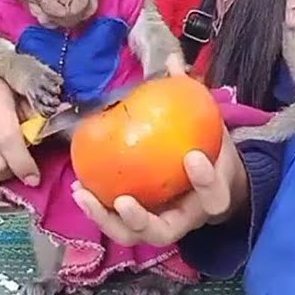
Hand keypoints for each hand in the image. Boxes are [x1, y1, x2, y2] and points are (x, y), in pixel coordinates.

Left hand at [68, 54, 248, 245]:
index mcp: (213, 197)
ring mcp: (161, 225)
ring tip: (83, 193)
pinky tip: (79, 188)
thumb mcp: (209, 126)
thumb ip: (191, 98)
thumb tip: (172, 58)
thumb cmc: (210, 152)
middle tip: (123, 200)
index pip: (214, 195)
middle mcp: (186, 218)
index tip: (193, 157)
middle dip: (141, 220)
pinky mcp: (139, 225)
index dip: (205, 180)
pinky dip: (96, 210)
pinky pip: (117, 224)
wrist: (215, 185)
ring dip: (106, 219)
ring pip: (133, 235)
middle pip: (164, 232)